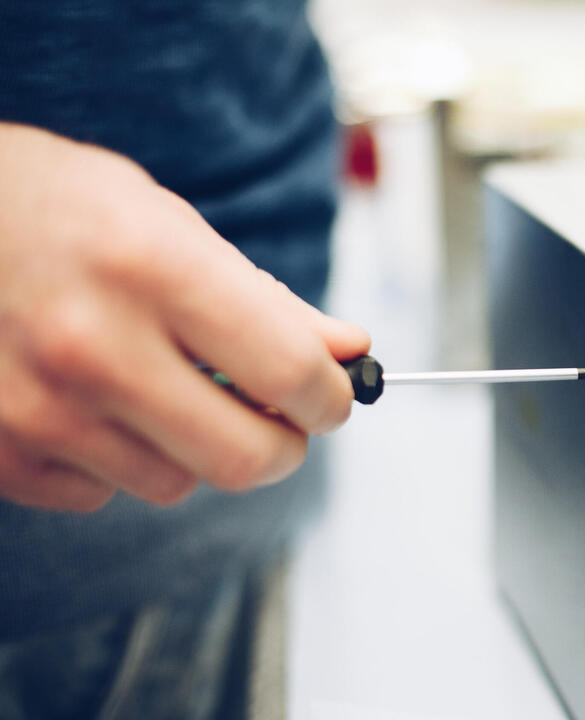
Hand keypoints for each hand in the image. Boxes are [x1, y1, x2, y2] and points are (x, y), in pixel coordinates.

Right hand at [0, 124, 369, 511]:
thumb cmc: (58, 210)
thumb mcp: (170, 225)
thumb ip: (267, 300)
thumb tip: (350, 352)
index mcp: (150, 267)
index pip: (289, 373)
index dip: (331, 397)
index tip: (332, 397)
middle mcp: (91, 344)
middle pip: (244, 457)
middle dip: (283, 444)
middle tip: (279, 418)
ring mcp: (37, 407)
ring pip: (177, 483)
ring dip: (193, 447)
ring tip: (161, 385)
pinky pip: (100, 493)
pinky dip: (116, 461)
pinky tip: (95, 402)